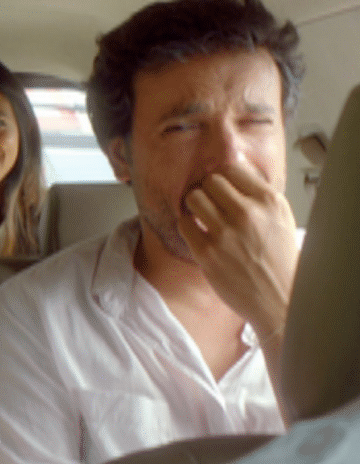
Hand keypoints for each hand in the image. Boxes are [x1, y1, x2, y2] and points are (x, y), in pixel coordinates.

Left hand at [177, 153, 298, 338]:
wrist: (280, 298)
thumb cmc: (279, 259)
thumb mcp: (280, 216)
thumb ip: (257, 193)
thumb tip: (232, 165)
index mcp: (269, 201)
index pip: (232, 168)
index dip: (225, 179)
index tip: (223, 189)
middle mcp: (247, 213)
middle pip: (210, 181)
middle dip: (209, 191)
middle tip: (212, 204)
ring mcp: (225, 233)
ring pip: (193, 197)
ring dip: (195, 205)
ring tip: (203, 216)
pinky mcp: (207, 252)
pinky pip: (183, 223)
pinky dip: (188, 226)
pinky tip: (199, 233)